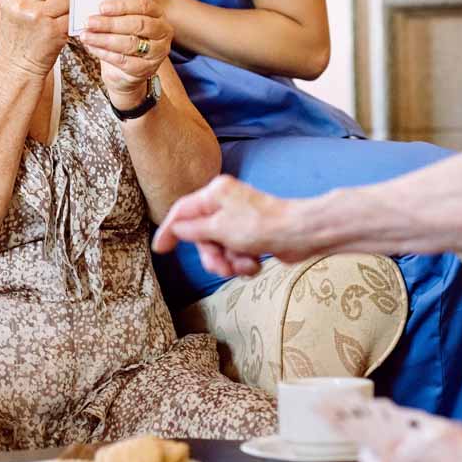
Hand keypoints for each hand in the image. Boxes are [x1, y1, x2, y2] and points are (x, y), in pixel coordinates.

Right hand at [0, 0, 69, 79]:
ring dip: (66, 7)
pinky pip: (72, 14)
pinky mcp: (54, 30)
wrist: (17, 66)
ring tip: (55, 18)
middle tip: (52, 7)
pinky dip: (70, 20)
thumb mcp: (14, 6)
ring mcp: (38, 17)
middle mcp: (22, 3)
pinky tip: (60, 27)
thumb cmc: (19, 36)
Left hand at [79, 0, 171, 101]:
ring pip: (130, 44)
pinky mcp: (146, 69)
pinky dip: (105, 53)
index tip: (102, 7)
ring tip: (86, 36)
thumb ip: (114, 14)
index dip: (122, 6)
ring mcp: (157, 52)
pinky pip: (123, 60)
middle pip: (138, 24)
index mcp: (158, 14)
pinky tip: (92, 47)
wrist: (127, 69)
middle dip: (111, 23)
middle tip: (90, 22)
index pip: (144, 6)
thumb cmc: (124, 38)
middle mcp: (162, 32)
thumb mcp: (122, 22)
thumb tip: (94, 10)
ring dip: (104, 39)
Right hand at [152, 174, 303, 275]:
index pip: (182, 211)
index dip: (169, 230)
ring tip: (244, 264)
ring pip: (219, 248)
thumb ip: (193, 229)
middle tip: (221, 267)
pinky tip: (254, 264)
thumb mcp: (219, 228)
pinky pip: (235, 253)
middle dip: (212, 255)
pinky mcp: (251, 235)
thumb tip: (176, 229)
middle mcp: (225, 203)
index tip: (160, 249)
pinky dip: (243, 262)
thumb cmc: (261, 226)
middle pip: (201, 235)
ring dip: (229, 261)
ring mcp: (238, 220)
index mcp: (215, 193)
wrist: (300, 235)